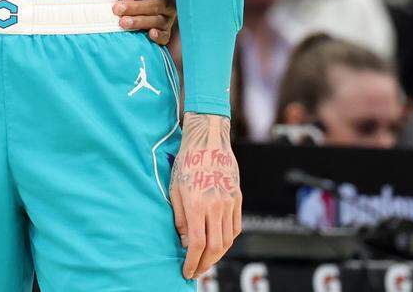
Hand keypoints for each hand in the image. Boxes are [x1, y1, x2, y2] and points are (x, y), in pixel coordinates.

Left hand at [115, 0, 175, 43]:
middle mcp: (171, 1)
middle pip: (154, 5)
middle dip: (134, 7)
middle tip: (116, 9)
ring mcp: (170, 17)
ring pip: (157, 21)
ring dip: (140, 22)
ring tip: (123, 23)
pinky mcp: (167, 31)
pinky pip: (165, 36)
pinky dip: (159, 36)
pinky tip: (150, 35)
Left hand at [170, 113, 241, 280]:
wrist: (207, 141)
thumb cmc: (186, 162)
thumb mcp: (175, 189)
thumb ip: (180, 218)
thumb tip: (185, 241)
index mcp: (197, 203)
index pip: (197, 244)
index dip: (192, 262)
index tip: (186, 271)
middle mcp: (215, 205)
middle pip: (214, 246)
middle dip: (205, 264)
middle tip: (196, 271)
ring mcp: (229, 202)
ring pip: (227, 239)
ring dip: (217, 255)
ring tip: (206, 261)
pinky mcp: (237, 198)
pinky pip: (235, 227)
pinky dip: (228, 240)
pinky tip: (219, 244)